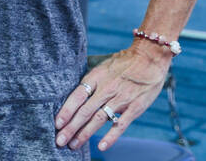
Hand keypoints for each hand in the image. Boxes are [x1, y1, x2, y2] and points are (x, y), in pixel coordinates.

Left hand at [53, 44, 170, 152]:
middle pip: (84, 111)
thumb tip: (73, 85)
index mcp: (95, 77)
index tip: (56, 124)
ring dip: (84, 134)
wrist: (149, 58)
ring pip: (98, 120)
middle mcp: (105, 89)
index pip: (76, 96)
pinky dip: (111, 137)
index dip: (66, 111)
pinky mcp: (134, 108)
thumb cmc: (123, 61)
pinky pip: (121, 124)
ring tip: (74, 145)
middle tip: (59, 141)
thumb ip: (89, 76)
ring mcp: (120, 99)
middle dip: (70, 128)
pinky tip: (101, 146)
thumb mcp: (102, 64)